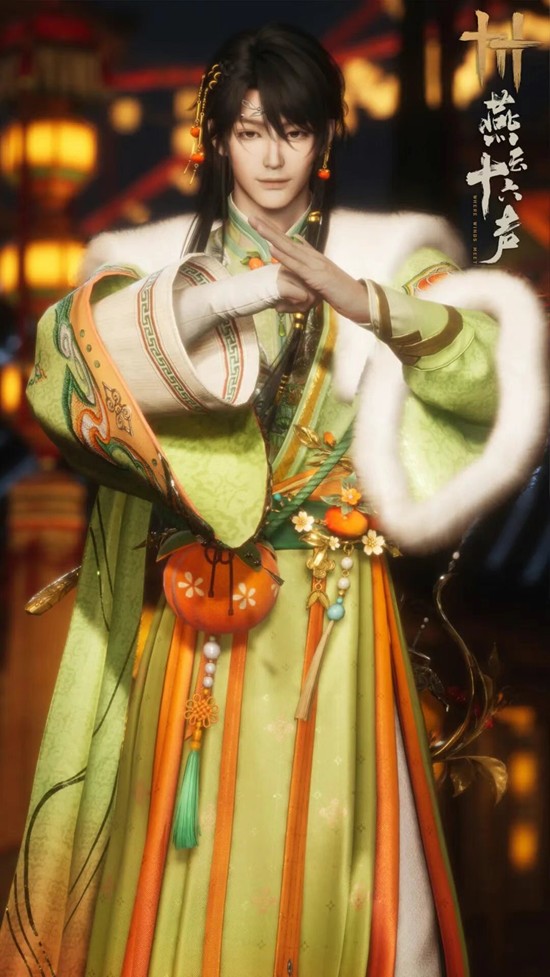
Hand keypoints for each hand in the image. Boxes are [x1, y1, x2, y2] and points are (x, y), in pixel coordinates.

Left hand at [249, 215, 370, 323]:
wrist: (359, 299)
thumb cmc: (340, 291)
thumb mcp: (322, 273)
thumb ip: (310, 257)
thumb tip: (298, 240)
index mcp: (313, 257)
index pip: (290, 241)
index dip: (274, 232)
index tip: (258, 222)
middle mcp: (314, 257)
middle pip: (287, 240)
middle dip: (268, 229)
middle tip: (251, 218)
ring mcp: (316, 265)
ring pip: (290, 249)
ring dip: (273, 238)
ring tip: (258, 227)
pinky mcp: (317, 277)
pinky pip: (298, 266)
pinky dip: (285, 257)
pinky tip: (273, 249)